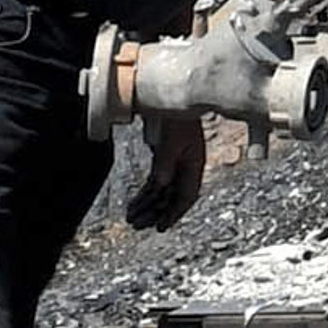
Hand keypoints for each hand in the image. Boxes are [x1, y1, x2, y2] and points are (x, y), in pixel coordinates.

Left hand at [125, 109, 208, 232]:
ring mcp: (175, 165)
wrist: (169, 100)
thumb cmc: (175, 119)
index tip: (162, 227)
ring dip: (147, 206)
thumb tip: (160, 184)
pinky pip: (154, 183)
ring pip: (161, 193)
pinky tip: (134, 204)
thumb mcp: (172, 142)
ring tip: (132, 218)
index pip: (187, 195)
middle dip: (155, 213)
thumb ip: (166, 164)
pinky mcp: (164, 161)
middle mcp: (186, 168)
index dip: (175, 213)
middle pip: (171, 197)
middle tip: (139, 226)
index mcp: (195, 164)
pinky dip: (144, 194)